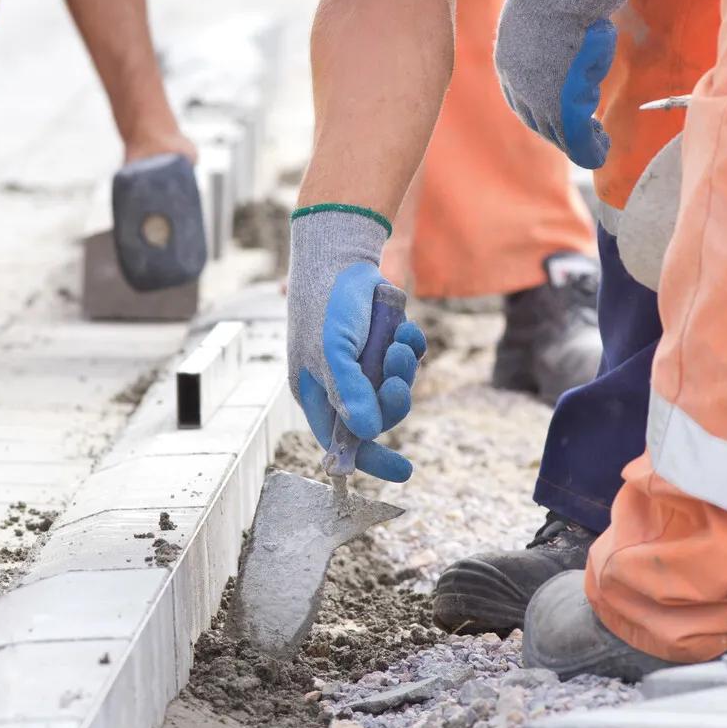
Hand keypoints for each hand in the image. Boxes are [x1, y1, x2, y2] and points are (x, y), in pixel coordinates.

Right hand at [287, 208, 426, 481]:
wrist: (341, 255)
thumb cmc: (327, 305)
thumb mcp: (334, 352)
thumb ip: (349, 392)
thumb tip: (366, 433)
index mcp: (316, 392)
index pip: (341, 440)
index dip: (370, 459)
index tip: (404, 472)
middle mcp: (338, 382)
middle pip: (377, 415)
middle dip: (392, 399)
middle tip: (395, 379)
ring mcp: (361, 362)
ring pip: (395, 387)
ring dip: (402, 368)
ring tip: (396, 341)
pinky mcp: (380, 341)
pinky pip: (406, 359)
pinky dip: (410, 347)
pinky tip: (405, 329)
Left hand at [494, 0, 636, 168]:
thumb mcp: (544, 12)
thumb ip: (549, 36)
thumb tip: (572, 36)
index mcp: (507, 60)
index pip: (522, 98)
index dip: (542, 113)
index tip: (559, 121)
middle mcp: (516, 82)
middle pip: (537, 119)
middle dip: (560, 132)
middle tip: (583, 139)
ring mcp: (537, 94)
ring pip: (556, 128)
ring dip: (578, 140)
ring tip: (597, 145)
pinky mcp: (560, 103)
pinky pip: (573, 134)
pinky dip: (587, 148)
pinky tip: (600, 152)